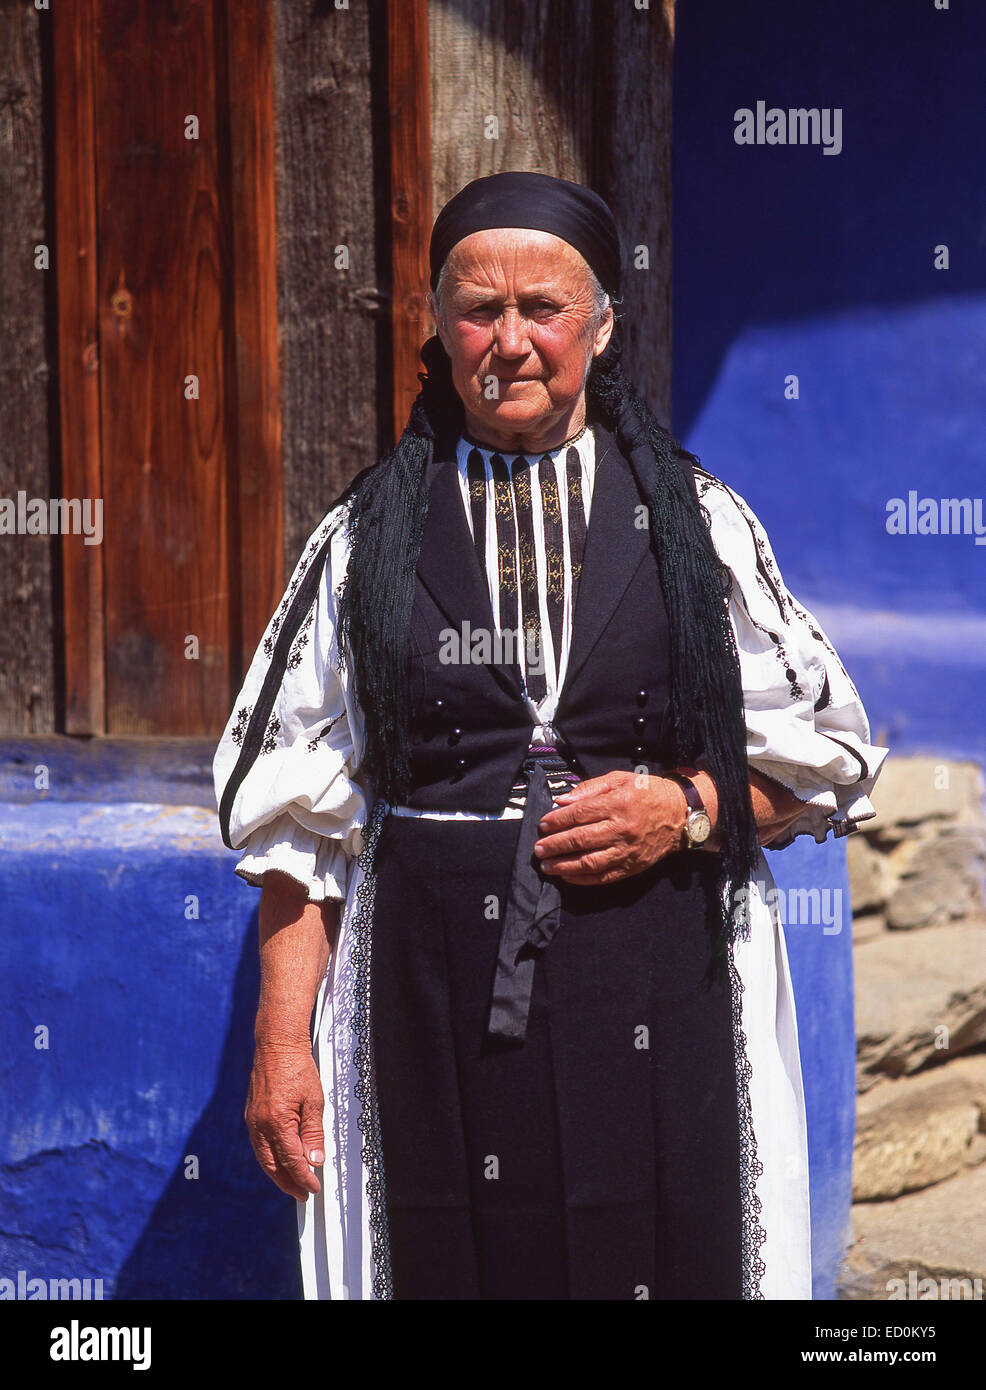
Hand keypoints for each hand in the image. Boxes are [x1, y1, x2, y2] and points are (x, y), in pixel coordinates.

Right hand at [244, 1039, 325, 1200]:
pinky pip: (258, 1145)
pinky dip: (269, 1158)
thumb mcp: (314, 1101)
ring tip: (292, 1184)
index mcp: (277, 1122)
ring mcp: (252, 1120)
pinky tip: (279, 1161)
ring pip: (263, 1157)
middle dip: (287, 1183)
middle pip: (272, 1165)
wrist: (277, 1044)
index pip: (292, 1161)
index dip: (303, 1178)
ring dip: (277, 1174)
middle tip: (302, 1194)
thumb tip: (314, 1161)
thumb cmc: (297, 1067)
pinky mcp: (251, 1115)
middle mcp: (260, 1125)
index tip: (313, 1188)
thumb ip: (313, 1133)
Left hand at [533, 770, 688, 884]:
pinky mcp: (633, 866)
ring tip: (547, 865)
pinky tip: (567, 876)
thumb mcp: (620, 779)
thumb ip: (589, 789)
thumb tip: (562, 801)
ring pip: (590, 862)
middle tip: (538, 848)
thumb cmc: (647, 792)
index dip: (558, 820)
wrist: (680, 814)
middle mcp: (622, 828)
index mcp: (618, 803)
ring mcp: (628, 850)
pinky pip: (604, 877)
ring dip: (564, 865)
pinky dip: (583, 879)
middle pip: (581, 839)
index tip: (543, 824)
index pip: (580, 814)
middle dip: (555, 845)